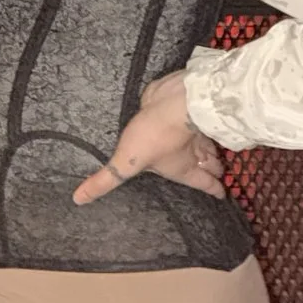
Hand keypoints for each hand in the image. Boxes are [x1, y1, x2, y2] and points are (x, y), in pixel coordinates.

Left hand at [74, 71, 228, 203]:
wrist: (175, 101)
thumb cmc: (156, 137)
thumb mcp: (126, 163)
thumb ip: (105, 180)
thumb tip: (79, 200)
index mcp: (184, 168)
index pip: (204, 184)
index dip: (214, 190)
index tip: (223, 195)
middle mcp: (193, 151)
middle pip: (210, 164)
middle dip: (213, 169)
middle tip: (216, 173)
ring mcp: (193, 129)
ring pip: (208, 143)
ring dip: (210, 149)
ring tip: (211, 153)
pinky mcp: (185, 110)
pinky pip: (197, 119)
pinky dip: (201, 124)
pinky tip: (196, 122)